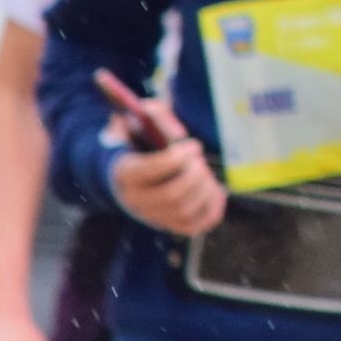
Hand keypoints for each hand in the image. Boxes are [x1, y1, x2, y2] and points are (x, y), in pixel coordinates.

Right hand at [108, 91, 225, 236]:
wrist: (131, 171)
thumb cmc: (140, 140)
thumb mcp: (140, 118)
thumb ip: (154, 114)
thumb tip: (174, 130)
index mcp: (125, 173)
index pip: (149, 171)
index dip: (177, 158)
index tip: (193, 145)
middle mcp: (135, 200)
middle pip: (172, 195)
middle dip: (195, 175)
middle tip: (200, 161)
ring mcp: (153, 216)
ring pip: (185, 212)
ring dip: (205, 189)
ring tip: (205, 173)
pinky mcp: (170, 225)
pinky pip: (196, 226)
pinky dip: (213, 209)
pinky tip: (215, 190)